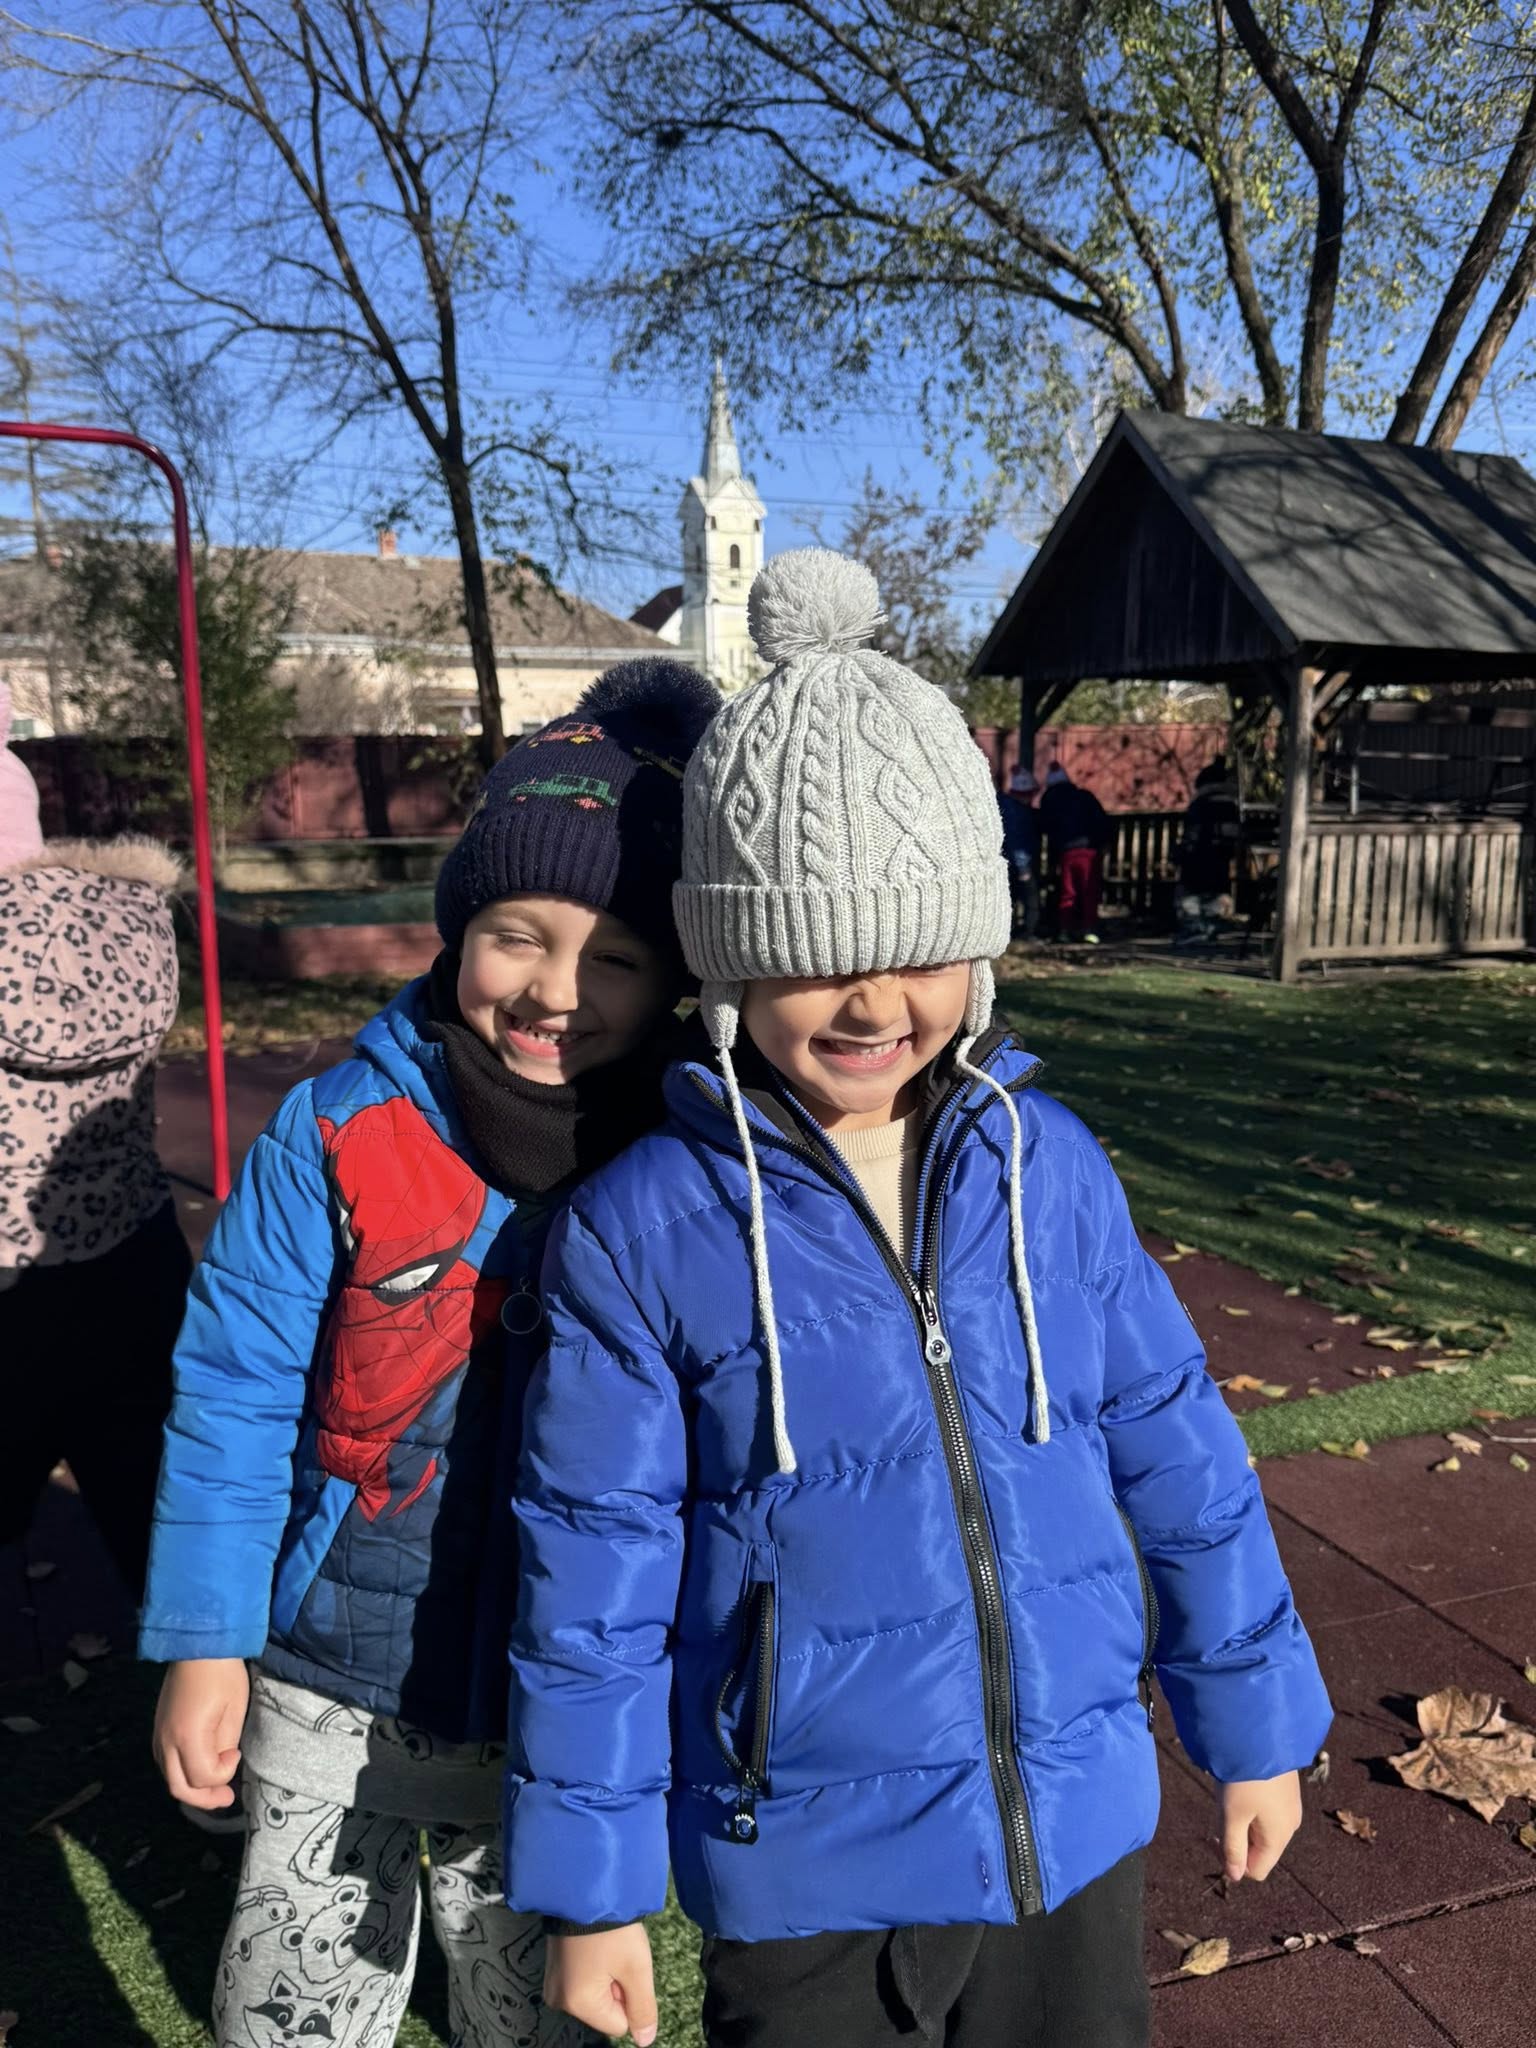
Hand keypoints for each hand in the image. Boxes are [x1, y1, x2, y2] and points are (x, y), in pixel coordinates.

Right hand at [152, 1658, 248, 1810]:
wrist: (198, 1644)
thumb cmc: (222, 1674)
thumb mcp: (233, 1710)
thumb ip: (224, 1744)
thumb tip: (221, 1764)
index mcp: (187, 1736)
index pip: (203, 1776)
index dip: (224, 1773)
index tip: (236, 1754)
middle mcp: (165, 1741)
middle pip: (179, 1788)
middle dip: (205, 1798)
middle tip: (227, 1797)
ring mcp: (157, 1735)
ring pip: (170, 1778)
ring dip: (192, 1787)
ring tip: (215, 1786)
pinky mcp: (157, 1729)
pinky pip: (166, 1763)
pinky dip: (182, 1773)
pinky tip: (199, 1767)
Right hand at [546, 1924, 657, 2045]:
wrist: (583, 1887)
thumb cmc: (613, 1930)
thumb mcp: (636, 1969)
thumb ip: (642, 2009)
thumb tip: (645, 2040)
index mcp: (577, 2004)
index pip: (618, 2024)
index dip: (629, 1997)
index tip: (624, 1967)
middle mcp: (558, 1999)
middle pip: (604, 2009)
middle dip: (616, 1986)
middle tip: (615, 1954)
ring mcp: (552, 1982)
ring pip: (594, 1993)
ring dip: (605, 1975)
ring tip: (604, 1947)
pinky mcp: (553, 1966)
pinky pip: (582, 1979)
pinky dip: (593, 1966)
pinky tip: (593, 1944)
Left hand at [1218, 1771, 1301, 1881]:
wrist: (1261, 1734)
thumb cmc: (1245, 1778)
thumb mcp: (1232, 1815)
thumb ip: (1233, 1848)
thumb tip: (1234, 1876)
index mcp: (1279, 1837)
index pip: (1256, 1870)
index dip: (1232, 1862)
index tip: (1212, 1837)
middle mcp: (1289, 1825)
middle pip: (1259, 1849)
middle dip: (1235, 1837)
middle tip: (1220, 1811)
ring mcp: (1290, 1806)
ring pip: (1260, 1828)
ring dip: (1241, 1820)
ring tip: (1229, 1794)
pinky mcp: (1286, 1789)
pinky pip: (1265, 1810)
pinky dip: (1249, 1805)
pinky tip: (1239, 1785)